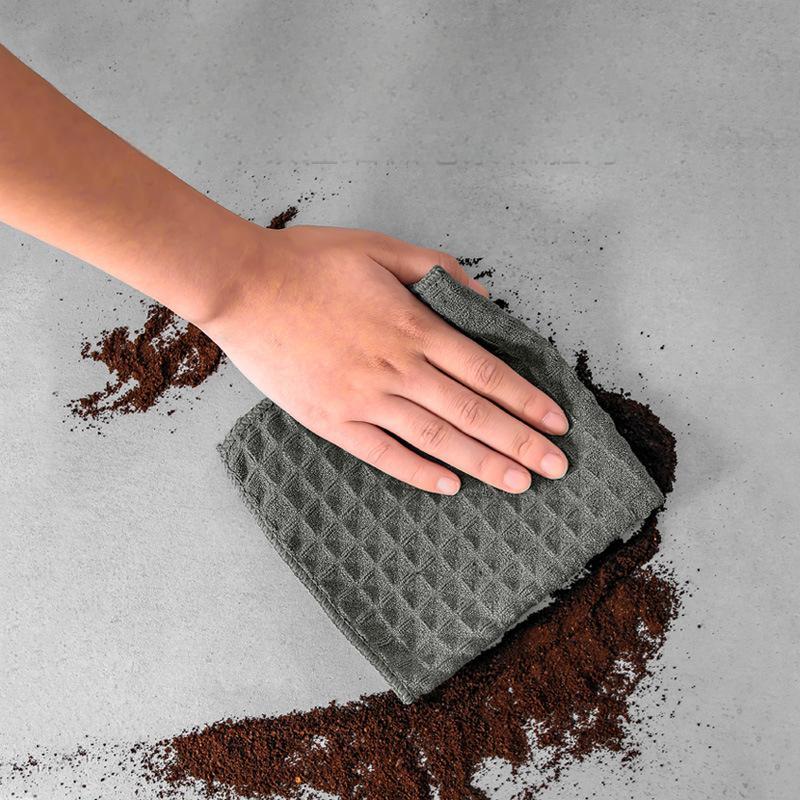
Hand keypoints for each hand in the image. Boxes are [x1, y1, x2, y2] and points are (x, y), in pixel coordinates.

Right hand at [203, 224, 569, 494]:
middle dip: (520, 442)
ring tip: (520, 483)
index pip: (486, 372)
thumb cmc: (310, 262)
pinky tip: (450, 486)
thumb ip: (436, 270)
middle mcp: (397, 369)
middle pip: (472, 413)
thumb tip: (484, 300)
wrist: (242, 287)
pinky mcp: (332, 421)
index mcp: (413, 326)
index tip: (558, 422)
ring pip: (436, 438)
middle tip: (557, 468)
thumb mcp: (380, 248)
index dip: (526, 399)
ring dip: (483, 463)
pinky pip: (383, 454)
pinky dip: (419, 473)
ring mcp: (363, 399)